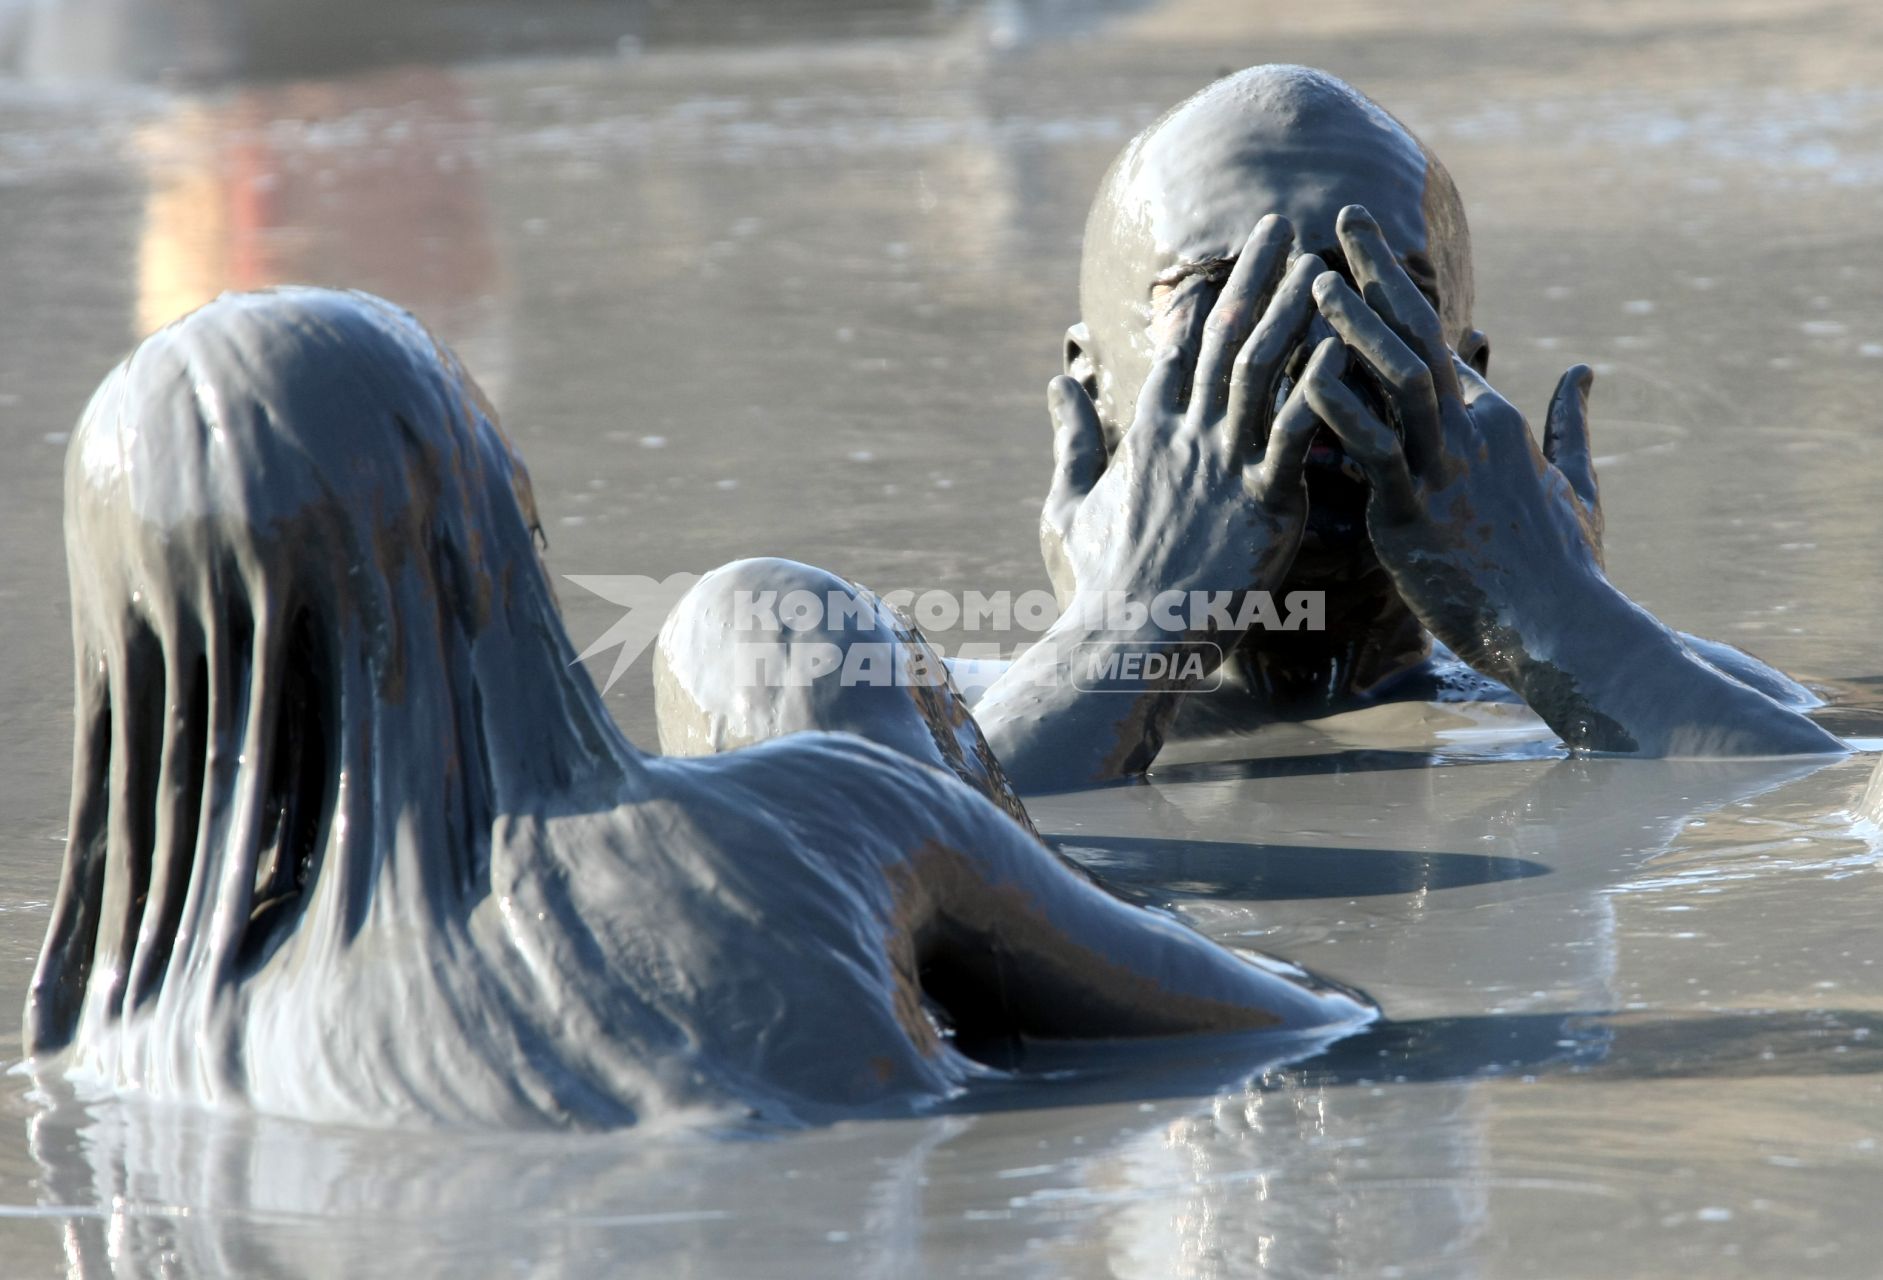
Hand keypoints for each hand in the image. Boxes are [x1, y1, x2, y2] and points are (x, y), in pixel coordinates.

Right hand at [1040, 214, 1324, 617]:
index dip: (1205, 299)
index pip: (1179, 350)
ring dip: (1293, 310)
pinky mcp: (1263, 501)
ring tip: (1320, 264)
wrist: (1126, 638)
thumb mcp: (1069, 501)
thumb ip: (1070, 438)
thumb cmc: (1098, 582)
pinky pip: (1300, 431)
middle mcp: (1186, 436)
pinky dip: (1323, 385)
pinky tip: (1345, 344)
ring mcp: (1224, 464)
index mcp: (1148, 434)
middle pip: (1224, 338)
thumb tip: (1058, 381)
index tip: (1228, 261)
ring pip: (1263, 368)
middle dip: (1253, 276)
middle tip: (1281, 225)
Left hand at [1300, 204, 1839, 755]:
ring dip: (1354, 326)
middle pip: (1420, 334)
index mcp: (1496, 420)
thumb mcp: (1577, 484)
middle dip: (1379, 275)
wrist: (1564, 632)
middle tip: (1340, 219)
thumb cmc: (1566, 568)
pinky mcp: (1414, 514)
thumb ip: (1570, 424)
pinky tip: (1304, 377)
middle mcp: (1471, 431)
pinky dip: (1339, 409)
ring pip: (1397, 377)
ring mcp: (1443, 470)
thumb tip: (1584, 370)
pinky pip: (1373, 449)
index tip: (1362, 251)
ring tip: (1313, 281)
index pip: (1439, 343)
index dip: (1398, 294)